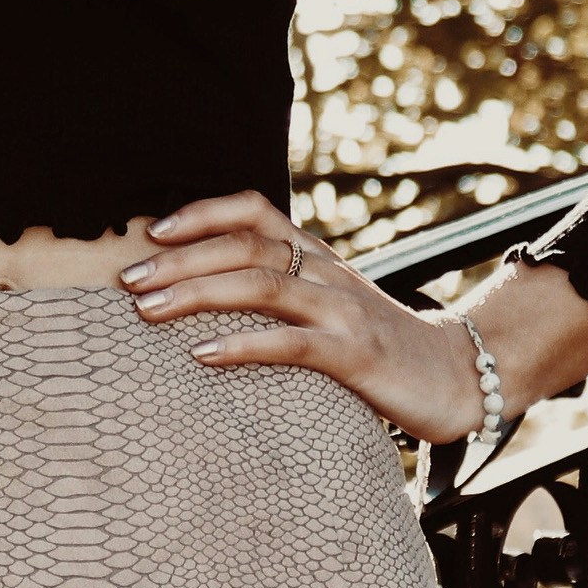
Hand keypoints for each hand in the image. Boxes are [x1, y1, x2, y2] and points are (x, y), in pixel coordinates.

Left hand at [122, 191, 490, 443]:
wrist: (460, 376)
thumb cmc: (379, 347)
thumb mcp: (327, 308)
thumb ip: (280, 294)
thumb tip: (202, 295)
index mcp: (315, 257)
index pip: (253, 211)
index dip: (201, 212)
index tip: (151, 231)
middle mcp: (326, 272)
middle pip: (244, 245)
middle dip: (179, 259)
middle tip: (127, 279)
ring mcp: (343, 310)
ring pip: (261, 284)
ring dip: (196, 293)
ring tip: (146, 310)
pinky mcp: (357, 354)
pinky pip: (292, 343)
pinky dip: (243, 345)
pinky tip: (202, 355)